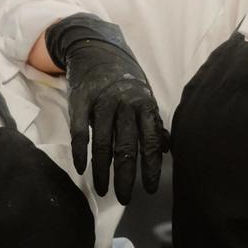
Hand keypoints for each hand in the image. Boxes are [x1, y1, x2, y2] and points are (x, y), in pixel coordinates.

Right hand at [44, 14, 166, 203]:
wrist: (95, 49)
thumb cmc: (124, 78)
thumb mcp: (144, 97)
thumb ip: (154, 123)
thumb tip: (167, 149)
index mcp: (145, 105)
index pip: (151, 141)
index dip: (151, 167)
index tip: (150, 189)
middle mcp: (125, 105)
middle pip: (126, 147)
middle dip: (126, 176)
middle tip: (125, 199)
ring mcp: (101, 103)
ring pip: (103, 143)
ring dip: (102, 170)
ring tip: (102, 190)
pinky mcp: (80, 101)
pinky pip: (79, 132)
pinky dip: (80, 152)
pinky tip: (81, 169)